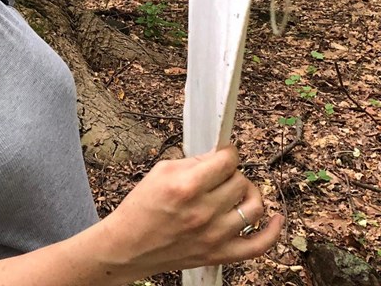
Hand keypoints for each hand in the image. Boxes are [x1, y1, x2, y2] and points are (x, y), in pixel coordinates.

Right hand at [96, 146, 282, 279]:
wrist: (129, 245)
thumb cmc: (141, 206)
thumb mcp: (160, 171)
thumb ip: (192, 162)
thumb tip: (218, 156)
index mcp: (187, 186)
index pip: (226, 161)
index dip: (228, 152)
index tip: (225, 152)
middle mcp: (204, 211)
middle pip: (239, 181)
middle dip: (231, 172)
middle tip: (219, 174)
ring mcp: (214, 235)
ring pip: (254, 206)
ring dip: (248, 193)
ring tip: (237, 190)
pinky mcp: (219, 254)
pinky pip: (258, 245)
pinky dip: (273, 231)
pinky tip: (276, 217)